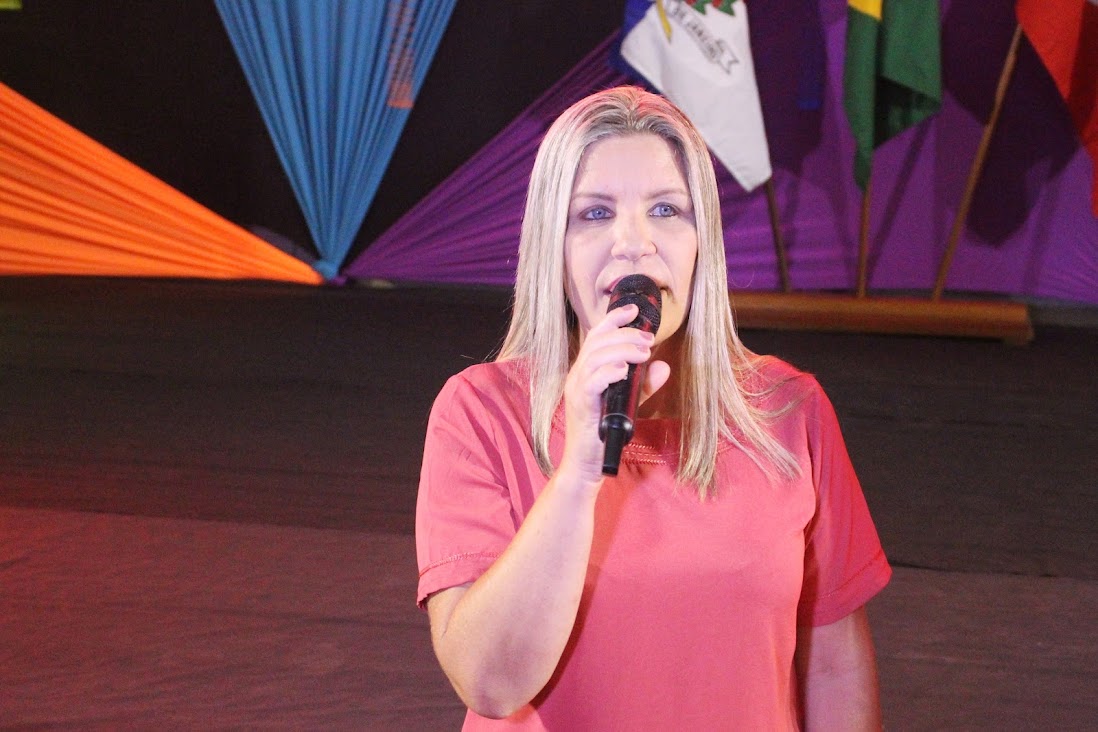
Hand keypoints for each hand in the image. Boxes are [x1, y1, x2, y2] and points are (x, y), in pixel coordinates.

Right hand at [558, 304, 669, 487]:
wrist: (588, 463)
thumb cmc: (605, 431)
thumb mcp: (629, 402)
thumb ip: (644, 384)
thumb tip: (663, 366)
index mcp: (586, 370)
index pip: (595, 335)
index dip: (613, 319)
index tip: (634, 310)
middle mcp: (578, 375)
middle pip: (598, 341)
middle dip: (626, 334)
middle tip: (649, 340)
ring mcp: (577, 389)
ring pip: (596, 357)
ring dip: (623, 350)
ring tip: (644, 353)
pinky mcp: (581, 405)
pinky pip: (592, 381)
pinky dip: (609, 372)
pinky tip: (625, 370)